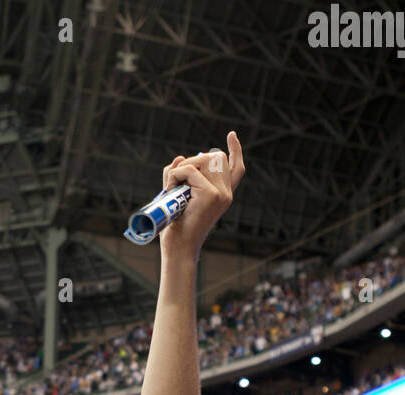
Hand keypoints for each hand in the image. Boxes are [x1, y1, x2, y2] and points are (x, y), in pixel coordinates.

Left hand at [158, 131, 245, 259]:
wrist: (178, 249)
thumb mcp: (179, 197)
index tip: (231, 135)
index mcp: (223, 195)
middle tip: (177, 180)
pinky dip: (174, 175)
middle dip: (193, 160)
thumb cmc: (176, 228)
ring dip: (181, 168)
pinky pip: (187, 169)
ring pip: (201, 160)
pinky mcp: (210, 194)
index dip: (235, 150)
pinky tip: (168, 190)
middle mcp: (226, 193)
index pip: (236, 168)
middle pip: (214, 157)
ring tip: (172, 188)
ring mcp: (220, 193)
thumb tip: (179, 158)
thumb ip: (180, 175)